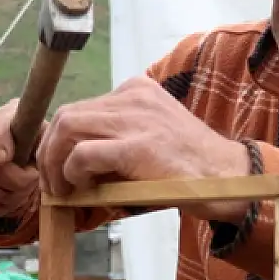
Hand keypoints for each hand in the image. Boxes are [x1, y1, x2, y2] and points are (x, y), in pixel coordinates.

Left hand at [35, 76, 250, 221]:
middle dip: (50, 151)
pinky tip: (81, 190)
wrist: (228, 178)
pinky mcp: (138, 146)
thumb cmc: (189, 167)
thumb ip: (116, 139)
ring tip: (63, 189)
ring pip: (68, 128)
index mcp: (137, 90)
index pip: (81, 107)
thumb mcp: (149, 138)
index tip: (60, 167)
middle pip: (67, 115)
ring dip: (55, 163)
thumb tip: (70, 164)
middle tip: (54, 183)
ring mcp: (136, 118)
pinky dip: (72, 173)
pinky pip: (83, 154)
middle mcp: (134, 96)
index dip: (62, 140)